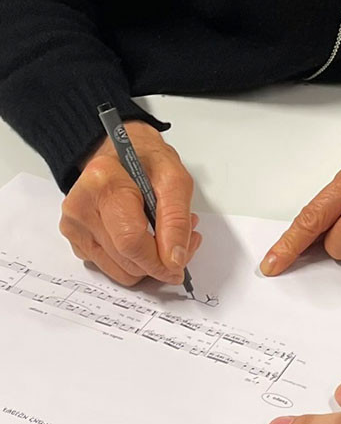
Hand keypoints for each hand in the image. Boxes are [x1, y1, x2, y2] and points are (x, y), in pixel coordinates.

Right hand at [59, 124, 199, 286]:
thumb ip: (176, 219)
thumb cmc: (144, 159)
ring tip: (165, 235)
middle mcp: (80, 207)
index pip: (131, 241)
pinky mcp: (76, 241)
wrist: (117, 152)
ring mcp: (74, 226)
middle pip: (126, 260)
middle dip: (159, 260)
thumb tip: (174, 259)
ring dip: (148, 262)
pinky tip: (145, 237)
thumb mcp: (174, 178)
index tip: (179, 262)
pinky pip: (112, 268)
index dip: (159, 259)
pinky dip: (134, 261)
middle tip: (182, 240)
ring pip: (120, 270)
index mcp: (102, 184)